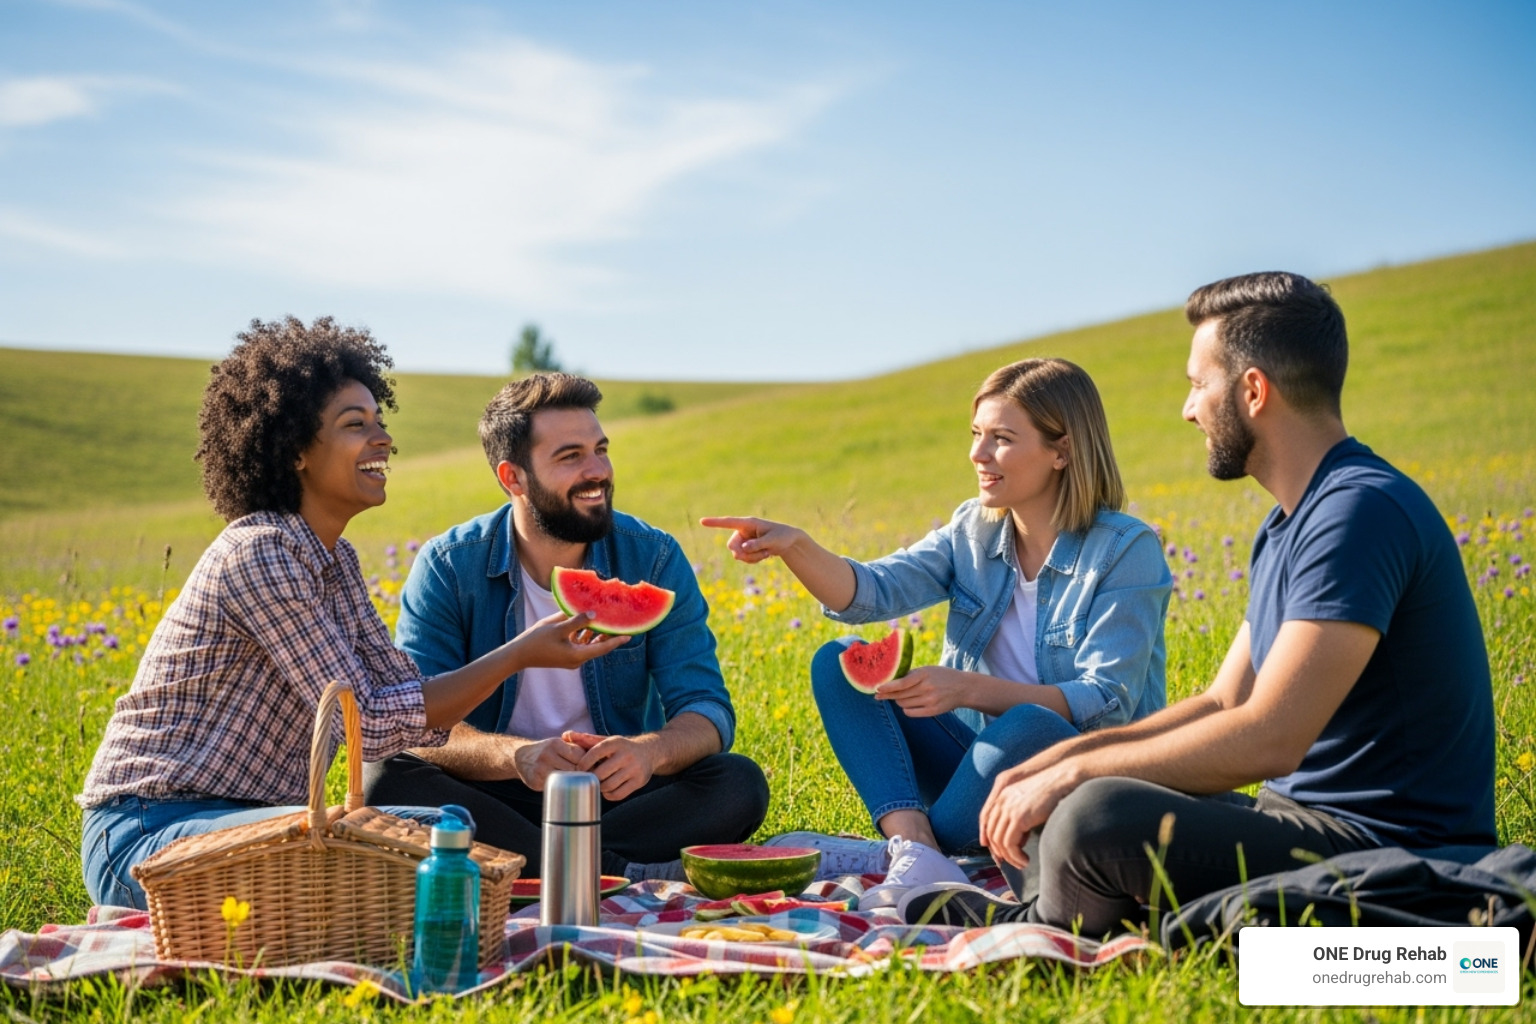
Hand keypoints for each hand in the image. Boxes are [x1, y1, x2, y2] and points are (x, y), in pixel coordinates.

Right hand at [512, 611, 627, 669]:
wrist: (518, 655)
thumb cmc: (537, 641)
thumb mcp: (557, 628)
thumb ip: (577, 621)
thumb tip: (593, 614)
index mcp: (577, 656)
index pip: (602, 648)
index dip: (616, 640)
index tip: (629, 635)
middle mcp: (577, 660)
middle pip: (597, 646)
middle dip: (607, 635)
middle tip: (619, 623)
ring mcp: (570, 658)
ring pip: (588, 645)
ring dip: (595, 633)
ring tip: (605, 619)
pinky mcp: (564, 655)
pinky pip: (579, 644)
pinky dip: (584, 634)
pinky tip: (586, 622)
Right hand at [512, 736, 586, 790]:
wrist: (521, 758)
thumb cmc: (548, 751)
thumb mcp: (560, 744)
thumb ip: (577, 748)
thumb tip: (600, 757)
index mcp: (556, 744)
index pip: (580, 756)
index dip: (588, 763)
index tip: (593, 768)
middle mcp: (547, 755)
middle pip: (574, 769)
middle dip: (583, 774)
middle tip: (590, 779)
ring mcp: (540, 769)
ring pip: (565, 779)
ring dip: (574, 782)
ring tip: (580, 783)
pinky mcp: (535, 782)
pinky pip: (554, 786)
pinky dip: (562, 787)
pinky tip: (567, 787)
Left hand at [563, 730, 655, 800]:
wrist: (649, 751)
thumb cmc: (621, 747)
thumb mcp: (606, 740)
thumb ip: (586, 739)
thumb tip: (566, 735)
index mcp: (615, 743)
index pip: (594, 753)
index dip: (583, 763)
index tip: (579, 769)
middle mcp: (626, 755)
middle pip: (600, 773)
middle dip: (591, 778)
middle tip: (587, 779)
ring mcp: (634, 769)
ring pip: (609, 785)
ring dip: (599, 787)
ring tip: (597, 784)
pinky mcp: (639, 781)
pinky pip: (618, 794)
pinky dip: (609, 795)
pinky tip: (607, 789)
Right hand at [698, 516, 803, 564]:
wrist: (788, 542)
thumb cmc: (782, 536)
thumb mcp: (772, 540)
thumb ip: (758, 544)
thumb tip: (743, 548)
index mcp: (748, 523)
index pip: (728, 522)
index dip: (715, 522)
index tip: (702, 521)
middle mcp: (743, 531)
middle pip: (732, 545)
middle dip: (743, 554)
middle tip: (760, 555)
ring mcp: (744, 540)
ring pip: (737, 554)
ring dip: (751, 558)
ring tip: (766, 553)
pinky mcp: (746, 548)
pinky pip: (743, 559)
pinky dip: (753, 560)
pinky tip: (765, 556)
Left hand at [874, 665, 968, 716]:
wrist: (963, 688)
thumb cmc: (942, 676)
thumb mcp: (928, 670)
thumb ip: (910, 675)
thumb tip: (889, 681)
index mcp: (924, 674)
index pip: (901, 683)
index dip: (888, 687)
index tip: (877, 688)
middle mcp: (927, 688)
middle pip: (900, 695)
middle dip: (888, 695)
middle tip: (879, 695)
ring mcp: (930, 701)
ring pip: (903, 704)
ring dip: (898, 701)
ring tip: (899, 697)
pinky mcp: (933, 711)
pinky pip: (910, 713)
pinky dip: (906, 709)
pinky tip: (908, 704)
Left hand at [978, 761, 1075, 867]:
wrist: (1061, 781)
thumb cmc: (1050, 793)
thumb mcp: (1028, 804)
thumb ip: (1019, 818)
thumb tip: (1018, 841)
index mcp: (1002, 795)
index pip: (987, 821)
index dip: (990, 839)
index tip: (999, 854)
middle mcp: (1001, 801)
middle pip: (991, 833)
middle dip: (1000, 852)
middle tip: (1013, 862)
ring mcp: (1009, 809)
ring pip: (999, 841)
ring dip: (1010, 857)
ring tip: (1022, 863)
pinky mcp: (1019, 817)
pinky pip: (1010, 844)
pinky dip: (1016, 856)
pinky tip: (1025, 860)